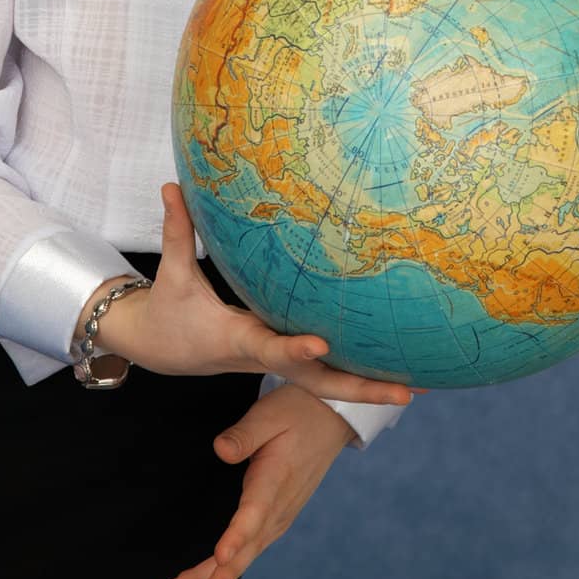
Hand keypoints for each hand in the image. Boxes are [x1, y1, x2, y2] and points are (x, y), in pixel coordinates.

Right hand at [119, 184, 414, 409]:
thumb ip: (176, 230)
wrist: (160, 350)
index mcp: (235, 338)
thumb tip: (171, 185)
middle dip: (359, 390)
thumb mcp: (172, 273)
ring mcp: (275, 361)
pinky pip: (323, 371)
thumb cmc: (167, 310)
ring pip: (325, 382)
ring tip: (417, 388)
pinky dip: (355, 374)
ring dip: (368, 387)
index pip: (268, 346)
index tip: (321, 343)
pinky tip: (392, 371)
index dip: (293, 347)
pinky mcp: (282, 357)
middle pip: (315, 381)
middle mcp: (262, 357)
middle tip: (405, 393)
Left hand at [161, 382, 356, 578]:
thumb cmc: (297, 410)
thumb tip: (220, 450)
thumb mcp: (270, 412)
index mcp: (276, 478)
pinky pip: (253, 547)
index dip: (237, 536)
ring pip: (247, 553)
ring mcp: (281, 514)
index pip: (255, 512)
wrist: (332, 417)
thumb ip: (244, 433)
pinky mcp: (278, 515)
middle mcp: (279, 505)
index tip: (221, 556)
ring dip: (214, 576)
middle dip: (212, 574)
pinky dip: (230, 567)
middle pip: (245, 547)